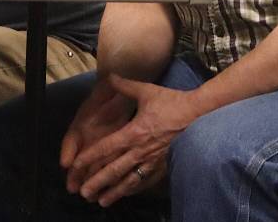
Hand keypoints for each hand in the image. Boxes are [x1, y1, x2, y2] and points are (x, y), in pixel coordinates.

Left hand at [68, 74, 202, 206]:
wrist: (200, 115)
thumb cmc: (173, 102)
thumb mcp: (147, 91)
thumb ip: (125, 86)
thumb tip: (110, 76)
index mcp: (134, 132)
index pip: (107, 147)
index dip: (90, 157)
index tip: (77, 166)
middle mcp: (141, 150)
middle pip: (115, 170)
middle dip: (98, 182)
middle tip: (83, 193)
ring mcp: (153, 160)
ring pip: (130, 180)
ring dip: (114, 191)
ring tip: (101, 201)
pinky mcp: (164, 165)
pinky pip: (146, 180)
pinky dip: (134, 189)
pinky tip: (126, 194)